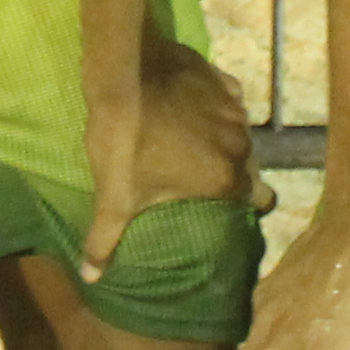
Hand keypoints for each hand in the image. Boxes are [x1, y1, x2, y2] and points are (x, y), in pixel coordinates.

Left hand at [78, 36, 255, 280]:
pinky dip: (215, 106)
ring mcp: (235, 109)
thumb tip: (91, 276)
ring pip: (241, 133)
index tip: (226, 204)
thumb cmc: (123, 140)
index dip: (247, 205)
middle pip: (249, 167)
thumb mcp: (114, 195)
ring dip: (223, 139)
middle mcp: (240, 146)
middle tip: (201, 173)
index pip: (258, 200)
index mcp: (224, 179)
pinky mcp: (223, 80)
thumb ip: (105, 239)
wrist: (123, 73)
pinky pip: (229, 99)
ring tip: (193, 141)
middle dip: (231, 171)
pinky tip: (191, 107)